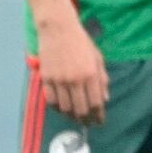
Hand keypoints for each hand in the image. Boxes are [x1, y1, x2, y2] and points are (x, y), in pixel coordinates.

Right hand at [36, 9, 108, 126]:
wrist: (58, 29)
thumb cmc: (81, 42)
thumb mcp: (98, 58)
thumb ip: (102, 79)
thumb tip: (105, 99)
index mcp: (91, 74)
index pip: (96, 103)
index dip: (98, 116)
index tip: (100, 122)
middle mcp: (75, 80)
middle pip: (80, 109)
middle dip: (86, 120)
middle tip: (88, 123)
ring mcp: (59, 80)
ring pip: (65, 108)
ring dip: (71, 116)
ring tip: (76, 118)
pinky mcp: (46, 78)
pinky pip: (51, 100)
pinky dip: (57, 108)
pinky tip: (62, 109)